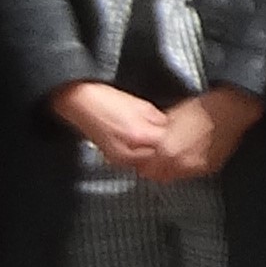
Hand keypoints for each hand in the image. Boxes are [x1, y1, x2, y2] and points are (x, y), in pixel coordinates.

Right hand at [50, 78, 177, 175]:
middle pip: (161, 162)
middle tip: (179, 148)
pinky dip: (145, 160)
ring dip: (158, 160)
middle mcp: (130, 152)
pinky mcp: (113, 159)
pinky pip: (136, 164)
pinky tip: (147, 150)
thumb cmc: (107, 100)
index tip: (187, 141)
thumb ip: (160, 122)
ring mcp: (120, 159)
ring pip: (149, 167)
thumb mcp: (142, 107)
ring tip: (164, 150)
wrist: (79, 101)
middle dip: (170, 156)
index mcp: (141, 135)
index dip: (179, 145)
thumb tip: (173, 130)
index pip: (169, 149)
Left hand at [135, 88, 259, 187]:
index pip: (146, 168)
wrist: (230, 111)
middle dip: (155, 169)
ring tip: (173, 156)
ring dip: (171, 169)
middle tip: (155, 159)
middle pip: (160, 177)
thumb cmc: (202, 109)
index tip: (142, 158)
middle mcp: (181, 163)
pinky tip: (189, 154)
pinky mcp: (210, 168)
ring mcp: (197, 167)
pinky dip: (187, 167)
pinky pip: (193, 173)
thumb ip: (158, 131)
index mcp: (168, 149)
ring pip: (176, 176)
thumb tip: (151, 137)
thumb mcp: (171, 116)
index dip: (142, 163)